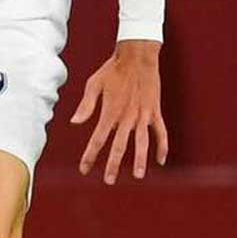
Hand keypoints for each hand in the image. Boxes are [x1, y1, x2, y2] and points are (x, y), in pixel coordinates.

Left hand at [70, 40, 168, 183]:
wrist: (137, 56)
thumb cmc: (112, 69)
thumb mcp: (93, 84)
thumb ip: (85, 106)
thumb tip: (74, 123)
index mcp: (110, 112)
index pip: (98, 139)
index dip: (90, 156)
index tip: (84, 169)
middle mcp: (127, 117)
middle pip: (119, 146)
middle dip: (112, 165)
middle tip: (108, 181)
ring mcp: (143, 115)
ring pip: (142, 143)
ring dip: (140, 160)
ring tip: (138, 176)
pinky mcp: (155, 111)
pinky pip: (160, 132)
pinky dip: (162, 146)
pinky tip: (161, 160)